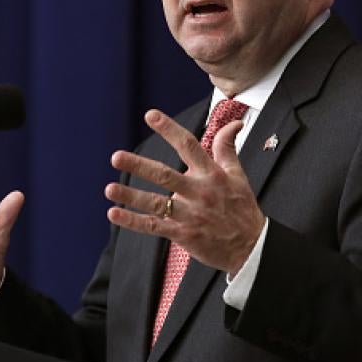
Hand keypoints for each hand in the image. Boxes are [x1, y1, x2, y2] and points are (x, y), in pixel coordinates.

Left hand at [105, 109, 265, 275]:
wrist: (252, 247)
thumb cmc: (242, 209)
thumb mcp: (238, 175)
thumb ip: (227, 148)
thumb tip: (234, 123)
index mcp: (211, 174)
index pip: (188, 146)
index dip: (169, 129)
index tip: (150, 115)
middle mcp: (199, 192)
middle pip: (165, 176)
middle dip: (139, 166)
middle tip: (116, 156)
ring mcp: (190, 215)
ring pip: (156, 203)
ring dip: (131, 196)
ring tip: (109, 189)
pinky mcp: (184, 234)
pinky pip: (154, 226)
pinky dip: (133, 221)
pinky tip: (115, 213)